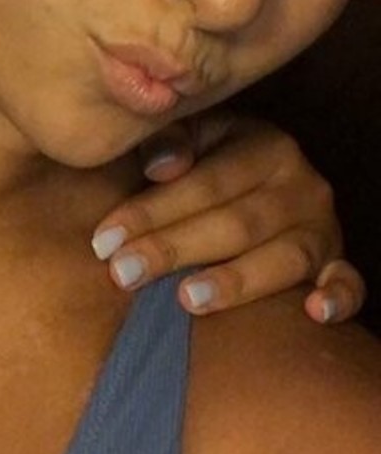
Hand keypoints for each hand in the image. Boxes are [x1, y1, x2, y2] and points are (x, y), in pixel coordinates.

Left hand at [91, 111, 364, 322]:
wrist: (262, 179)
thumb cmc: (210, 163)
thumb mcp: (194, 139)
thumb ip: (170, 142)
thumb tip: (162, 167)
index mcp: (266, 146)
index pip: (205, 183)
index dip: (153, 211)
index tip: (105, 239)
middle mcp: (301, 185)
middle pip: (237, 223)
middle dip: (175, 249)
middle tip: (124, 273)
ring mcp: (323, 228)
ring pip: (284, 258)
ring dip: (237, 281)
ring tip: (187, 300)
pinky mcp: (336, 263)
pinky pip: (348, 283)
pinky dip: (338, 297)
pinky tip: (313, 314)